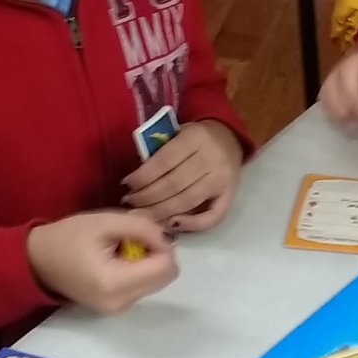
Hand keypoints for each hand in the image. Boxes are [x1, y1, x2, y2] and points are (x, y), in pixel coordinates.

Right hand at [27, 211, 178, 313]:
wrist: (37, 261)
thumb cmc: (68, 237)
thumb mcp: (106, 221)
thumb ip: (143, 227)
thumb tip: (167, 240)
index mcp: (116, 283)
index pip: (166, 268)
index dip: (162, 245)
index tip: (142, 232)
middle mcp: (121, 303)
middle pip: (164, 277)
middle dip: (154, 253)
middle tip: (128, 238)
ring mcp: (118, 309)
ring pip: (155, 281)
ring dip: (145, 261)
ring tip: (117, 247)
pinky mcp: (115, 308)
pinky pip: (141, 286)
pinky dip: (136, 270)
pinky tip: (114, 259)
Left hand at [122, 118, 242, 231]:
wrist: (229, 138)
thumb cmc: (194, 138)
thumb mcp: (176, 133)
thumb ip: (159, 151)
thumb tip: (136, 179)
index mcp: (195, 137)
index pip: (164, 161)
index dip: (142, 176)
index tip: (127, 184)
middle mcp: (212, 158)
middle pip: (174, 184)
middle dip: (147, 197)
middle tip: (130, 203)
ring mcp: (222, 179)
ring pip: (187, 202)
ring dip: (161, 212)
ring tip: (142, 214)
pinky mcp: (230, 195)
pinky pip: (212, 217)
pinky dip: (191, 225)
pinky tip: (171, 224)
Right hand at [320, 31, 357, 124]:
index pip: (348, 73)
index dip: (350, 93)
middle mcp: (343, 66)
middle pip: (330, 84)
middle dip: (339, 106)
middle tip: (353, 121)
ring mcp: (337, 75)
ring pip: (325, 93)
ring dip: (334, 110)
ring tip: (350, 122)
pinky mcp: (335, 85)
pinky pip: (326, 98)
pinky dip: (332, 111)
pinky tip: (345, 120)